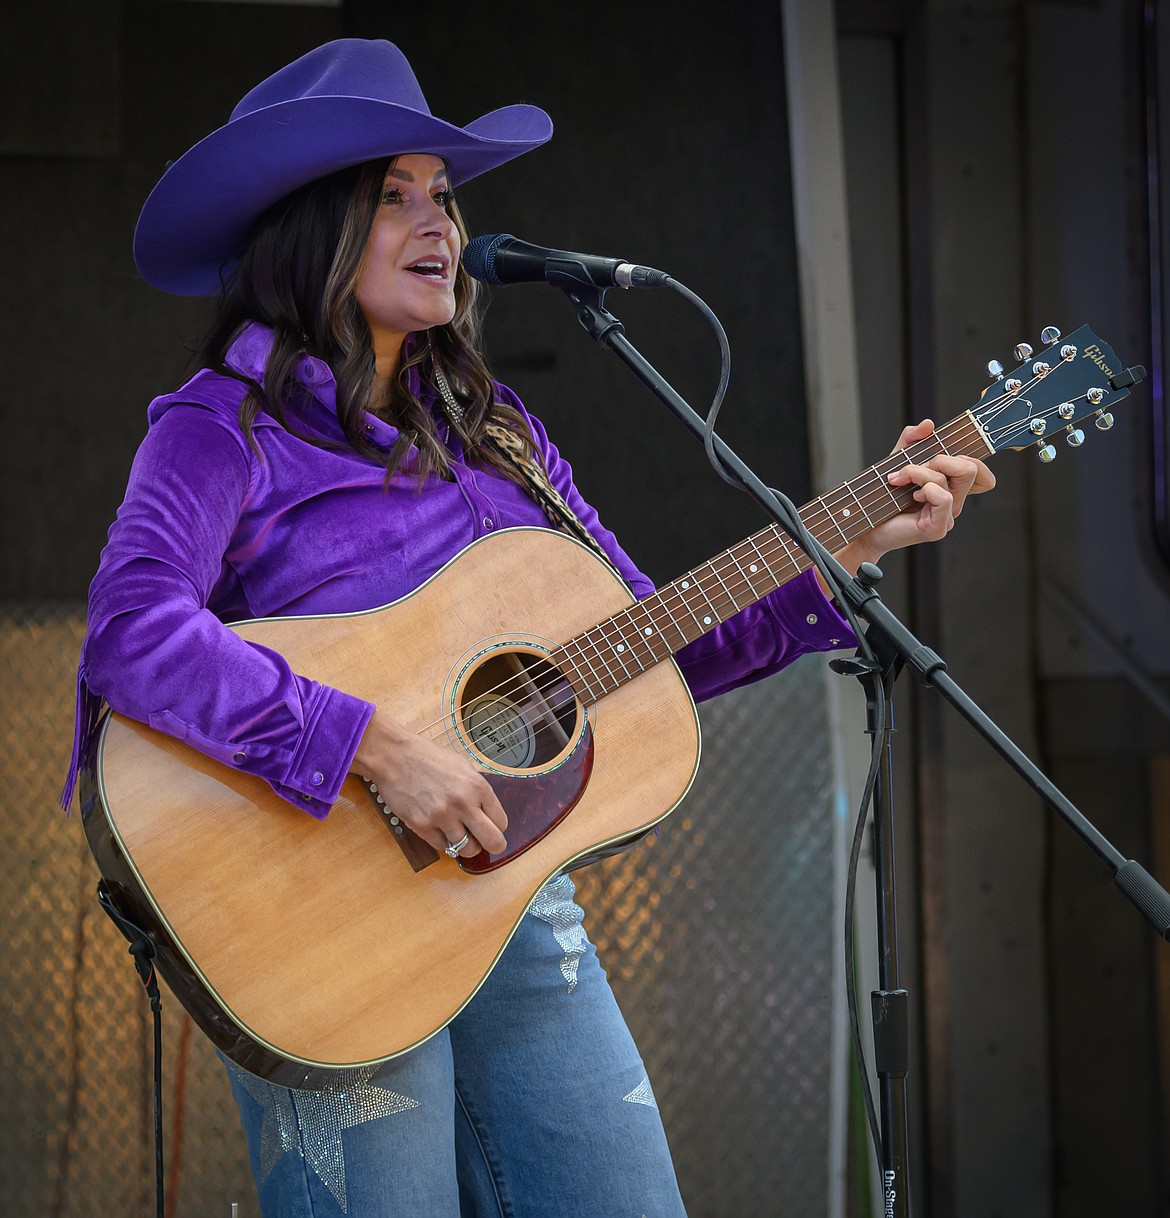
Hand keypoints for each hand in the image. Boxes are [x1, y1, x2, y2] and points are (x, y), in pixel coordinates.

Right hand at [351, 709, 507, 857]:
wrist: (395, 757)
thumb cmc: (428, 758)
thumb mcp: (463, 767)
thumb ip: (478, 790)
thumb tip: (488, 813)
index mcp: (478, 786)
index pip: (502, 821)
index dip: (497, 826)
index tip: (490, 825)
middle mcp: (463, 803)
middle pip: (493, 842)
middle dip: (492, 845)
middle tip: (484, 842)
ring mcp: (442, 817)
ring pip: (466, 849)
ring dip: (464, 844)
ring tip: (456, 831)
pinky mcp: (422, 826)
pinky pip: (442, 847)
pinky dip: (443, 841)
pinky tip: (438, 827)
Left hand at [820, 419, 995, 587]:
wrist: (865, 524)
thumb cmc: (882, 497)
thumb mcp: (897, 459)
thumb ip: (911, 439)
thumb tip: (928, 424)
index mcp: (950, 486)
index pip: (979, 470)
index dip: (969, 455)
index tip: (939, 452)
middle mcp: (953, 501)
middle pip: (971, 468)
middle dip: (939, 459)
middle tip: (912, 469)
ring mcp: (947, 516)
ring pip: (949, 479)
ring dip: (919, 472)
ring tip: (899, 481)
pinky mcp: (937, 528)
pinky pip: (943, 497)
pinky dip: (924, 489)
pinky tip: (910, 497)